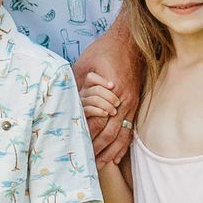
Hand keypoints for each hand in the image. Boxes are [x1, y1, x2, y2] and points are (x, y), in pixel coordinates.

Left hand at [75, 24, 141, 162]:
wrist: (130, 38)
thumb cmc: (105, 49)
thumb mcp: (84, 65)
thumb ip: (77, 87)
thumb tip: (67, 105)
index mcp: (111, 91)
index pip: (96, 121)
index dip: (85, 137)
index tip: (75, 149)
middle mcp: (124, 100)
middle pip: (110, 133)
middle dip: (97, 150)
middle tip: (86, 164)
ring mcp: (132, 103)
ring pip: (122, 134)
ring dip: (111, 151)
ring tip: (100, 164)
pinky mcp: (135, 102)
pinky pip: (131, 128)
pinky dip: (123, 144)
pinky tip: (117, 154)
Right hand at [79, 74, 122, 123]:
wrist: (100, 126)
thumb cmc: (107, 108)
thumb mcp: (109, 98)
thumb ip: (110, 90)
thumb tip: (114, 85)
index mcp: (89, 85)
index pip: (91, 77)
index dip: (101, 80)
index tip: (112, 85)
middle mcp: (83, 92)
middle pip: (96, 89)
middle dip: (110, 96)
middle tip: (118, 103)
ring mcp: (81, 103)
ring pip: (94, 99)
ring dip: (107, 105)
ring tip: (114, 111)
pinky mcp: (80, 113)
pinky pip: (89, 109)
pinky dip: (99, 111)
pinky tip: (105, 114)